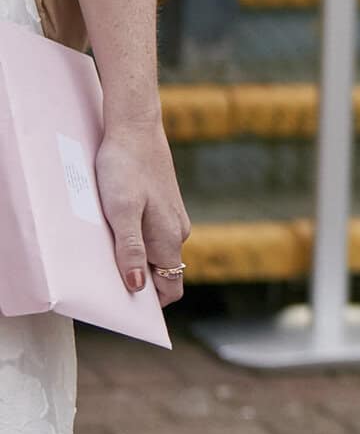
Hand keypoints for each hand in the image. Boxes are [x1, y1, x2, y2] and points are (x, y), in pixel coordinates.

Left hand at [95, 116, 190, 305]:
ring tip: (108, 246)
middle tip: (108, 277)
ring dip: (137, 257)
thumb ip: (130, 250)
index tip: (126, 306)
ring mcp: (174, 217)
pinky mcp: (166, 203)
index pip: (172, 288)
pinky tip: (117, 224)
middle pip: (164, 272)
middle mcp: (177, 232)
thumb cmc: (124, 167)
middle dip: (141, 281)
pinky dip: (138, 238)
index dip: (152, 304)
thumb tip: (137, 286)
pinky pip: (155, 233)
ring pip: (159, 251)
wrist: (135, 127)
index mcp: (169, 239)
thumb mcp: (120, 211)